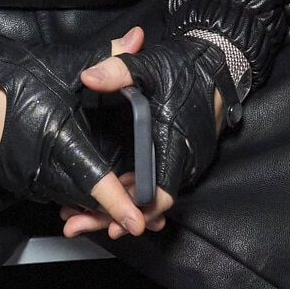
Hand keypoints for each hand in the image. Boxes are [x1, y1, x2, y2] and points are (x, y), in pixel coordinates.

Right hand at [0, 34, 155, 237]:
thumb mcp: (67, 64)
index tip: (139, 222)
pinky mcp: (13, 178)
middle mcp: (42, 167)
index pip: (97, 182)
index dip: (120, 205)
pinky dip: (68, 193)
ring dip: (89, 202)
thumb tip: (138, 39)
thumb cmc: (12, 74)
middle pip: (85, 199)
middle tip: (141, 214)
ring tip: (116, 203)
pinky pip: (49, 192)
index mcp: (59, 140)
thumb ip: (108, 58)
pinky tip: (81, 184)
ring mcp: (25, 177)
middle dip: (112, 209)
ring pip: (67, 199)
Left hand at [57, 31, 228, 238]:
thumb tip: (88, 77)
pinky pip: (149, 182)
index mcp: (176, 144)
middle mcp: (181, 161)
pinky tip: (100, 196)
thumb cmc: (185, 67)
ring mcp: (178, 162)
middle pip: (147, 203)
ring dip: (115, 205)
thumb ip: (118, 70)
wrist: (214, 63)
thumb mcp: (149, 65)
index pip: (160, 194)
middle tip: (75, 224)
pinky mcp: (172, 157)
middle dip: (111, 216)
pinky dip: (126, 191)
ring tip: (77, 214)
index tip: (111, 225)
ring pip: (146, 194)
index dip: (135, 211)